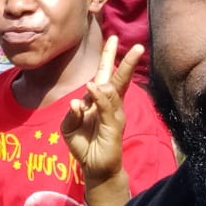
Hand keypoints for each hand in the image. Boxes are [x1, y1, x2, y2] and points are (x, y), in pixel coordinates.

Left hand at [61, 36, 141, 183]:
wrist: (93, 167)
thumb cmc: (83, 144)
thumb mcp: (69, 127)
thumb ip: (71, 115)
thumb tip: (76, 103)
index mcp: (99, 100)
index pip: (105, 74)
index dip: (108, 57)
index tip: (113, 38)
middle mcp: (110, 105)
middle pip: (120, 79)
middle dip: (127, 63)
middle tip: (136, 46)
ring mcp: (114, 115)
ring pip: (114, 91)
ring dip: (112, 77)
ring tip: (106, 68)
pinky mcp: (114, 127)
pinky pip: (107, 108)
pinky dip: (101, 97)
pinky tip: (94, 88)